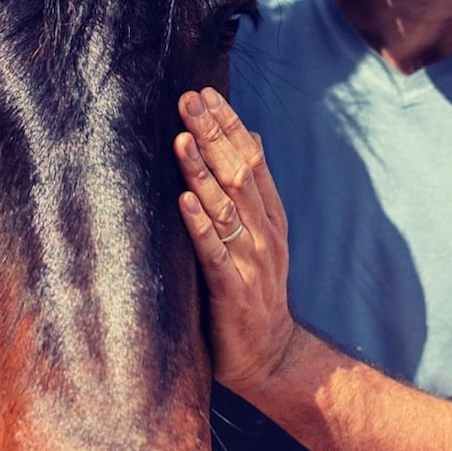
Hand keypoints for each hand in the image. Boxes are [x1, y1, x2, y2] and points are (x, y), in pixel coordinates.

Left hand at [174, 87, 294, 397]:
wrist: (269, 358)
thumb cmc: (253, 293)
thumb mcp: (260, 236)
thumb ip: (252, 191)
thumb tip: (250, 137)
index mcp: (270, 218)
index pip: (252, 160)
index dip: (230, 125)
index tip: (206, 93)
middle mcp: (263, 234)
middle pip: (240, 174)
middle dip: (214, 135)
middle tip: (189, 100)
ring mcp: (250, 262)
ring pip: (226, 207)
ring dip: (202, 171)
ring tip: (181, 138)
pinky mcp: (232, 292)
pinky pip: (214, 254)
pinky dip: (200, 226)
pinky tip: (183, 201)